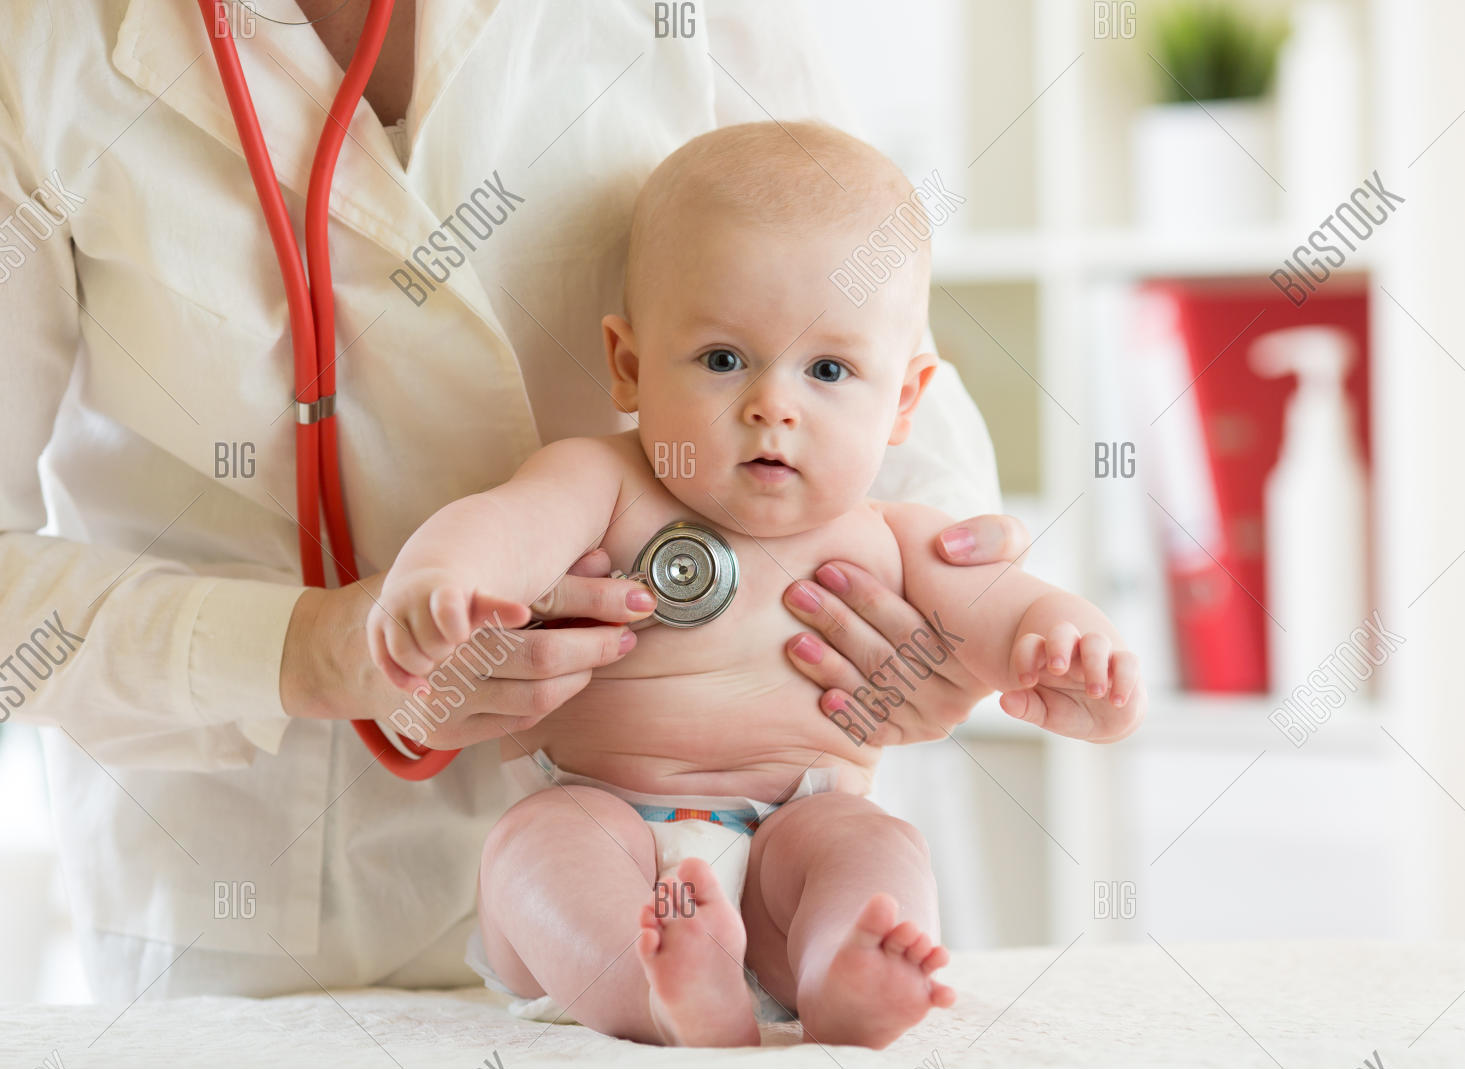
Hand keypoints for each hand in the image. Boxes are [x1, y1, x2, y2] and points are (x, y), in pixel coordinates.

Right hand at [282, 549, 657, 748]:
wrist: (351, 653)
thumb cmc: (429, 602)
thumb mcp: (482, 575)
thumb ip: (549, 573)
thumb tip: (610, 559)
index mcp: (455, 606)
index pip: (538, 606)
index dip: (589, 607)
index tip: (633, 611)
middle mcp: (448, 655)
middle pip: (542, 657)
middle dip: (594, 648)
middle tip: (629, 635)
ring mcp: (445, 700)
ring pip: (535, 697)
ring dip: (579, 677)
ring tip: (604, 654)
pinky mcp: (446, 734)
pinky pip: (517, 721)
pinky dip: (550, 700)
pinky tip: (568, 681)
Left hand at [782, 513, 1029, 745]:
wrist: (954, 614)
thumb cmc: (955, 569)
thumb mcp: (991, 544)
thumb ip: (991, 537)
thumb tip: (949, 544)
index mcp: (978, 646)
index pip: (913, 625)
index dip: (869, 597)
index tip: (829, 569)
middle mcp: (962, 690)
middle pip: (889, 658)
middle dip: (838, 623)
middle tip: (797, 594)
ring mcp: (936, 717)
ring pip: (879, 692)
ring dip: (831, 667)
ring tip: (794, 640)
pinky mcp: (910, 735)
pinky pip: (879, 730)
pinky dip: (852, 715)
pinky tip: (824, 699)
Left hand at [1001, 623, 1144, 741]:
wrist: (1104, 722)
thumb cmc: (1069, 711)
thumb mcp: (1045, 713)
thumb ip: (1025, 707)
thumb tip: (1005, 701)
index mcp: (1046, 657)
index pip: (1031, 644)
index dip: (1024, 658)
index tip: (1025, 683)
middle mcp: (1072, 651)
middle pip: (1063, 631)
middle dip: (1059, 645)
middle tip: (1057, 668)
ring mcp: (1099, 656)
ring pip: (1096, 641)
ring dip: (1094, 664)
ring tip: (1094, 692)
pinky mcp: (1123, 666)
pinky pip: (1127, 661)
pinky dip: (1124, 679)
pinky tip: (1116, 701)